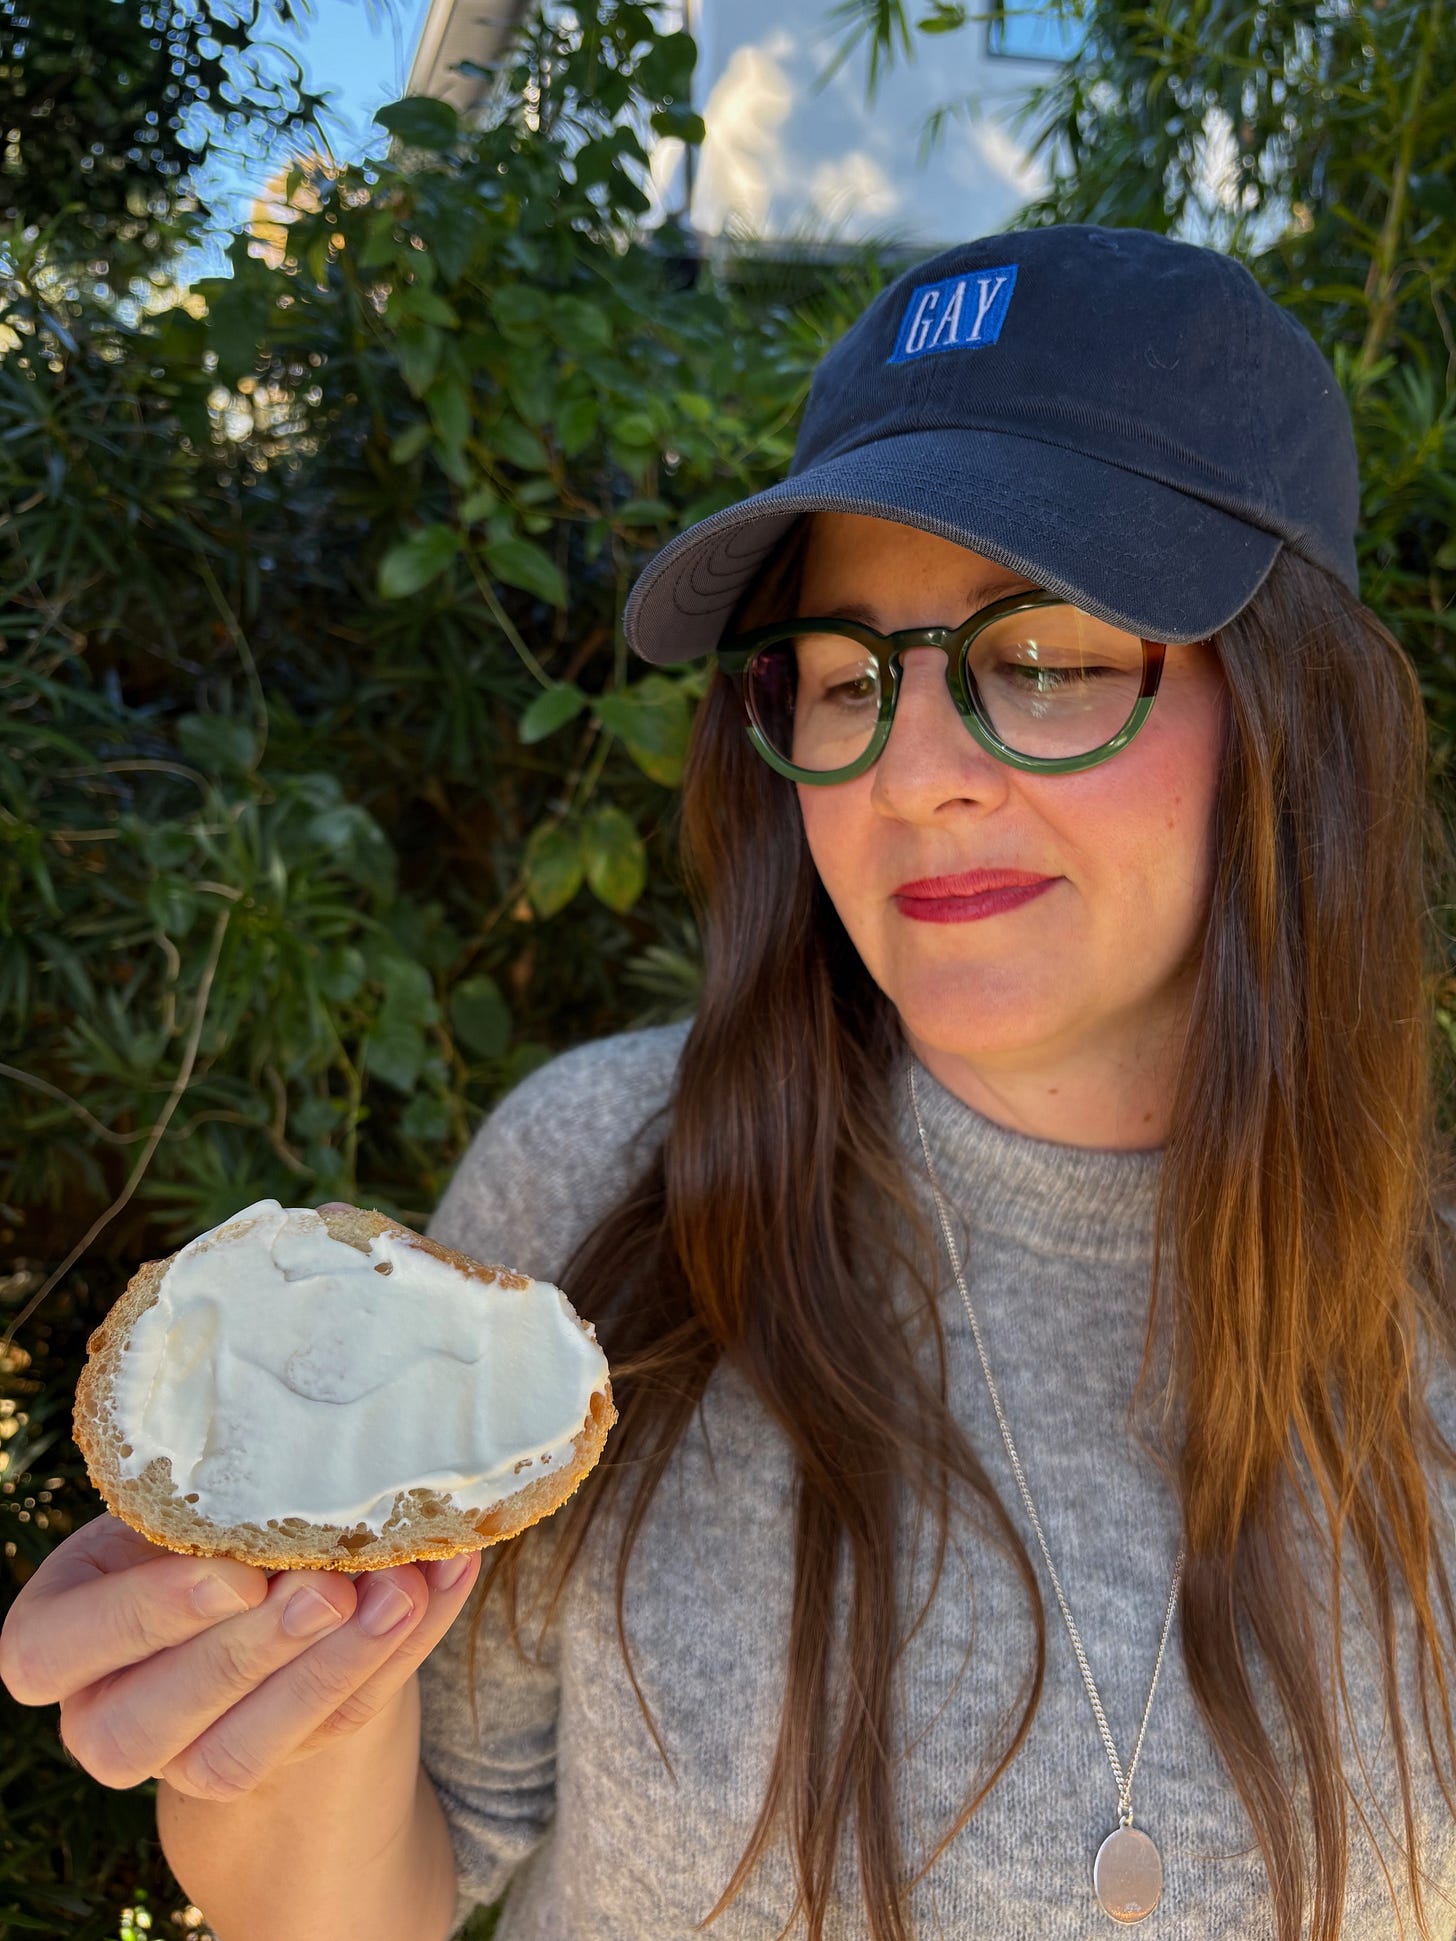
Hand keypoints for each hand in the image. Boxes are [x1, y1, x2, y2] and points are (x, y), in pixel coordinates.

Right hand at [0, 1511, 480, 1801]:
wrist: (262, 1576)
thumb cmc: (206, 1509)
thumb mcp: (192, 1493)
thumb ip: (222, 1491)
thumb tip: (315, 1453)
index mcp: (57, 1634)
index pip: (48, 1652)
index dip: (141, 1618)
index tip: (236, 1571)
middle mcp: (105, 1711)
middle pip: (142, 1725)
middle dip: (247, 1655)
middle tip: (330, 1589)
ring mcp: (185, 1755)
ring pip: (235, 1756)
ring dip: (329, 1671)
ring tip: (402, 1593)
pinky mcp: (277, 1763)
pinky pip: (334, 1727)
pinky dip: (400, 1654)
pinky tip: (443, 1584)